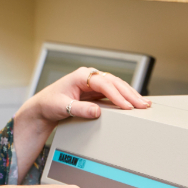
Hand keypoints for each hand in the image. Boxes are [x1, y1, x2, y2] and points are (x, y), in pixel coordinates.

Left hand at [29, 66, 151, 123]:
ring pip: (117, 86)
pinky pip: (114, 92)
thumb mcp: (63, 107)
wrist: (43, 107)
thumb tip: (97, 111)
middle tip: (143, 105)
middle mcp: (89, 77)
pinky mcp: (96, 91)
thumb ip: (80, 109)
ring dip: (131, 94)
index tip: (127, 106)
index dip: (117, 95)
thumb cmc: (49, 104)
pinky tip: (134, 102)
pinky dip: (125, 97)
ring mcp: (94, 83)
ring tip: (144, 104)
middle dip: (130, 94)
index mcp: (81, 76)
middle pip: (114, 82)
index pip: (104, 83)